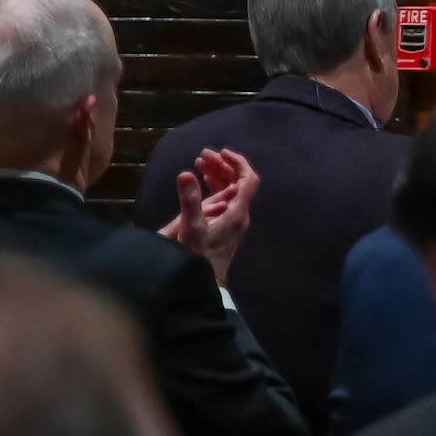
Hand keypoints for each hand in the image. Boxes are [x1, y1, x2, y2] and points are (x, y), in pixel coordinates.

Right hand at [156, 147, 255, 285]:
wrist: (204, 284)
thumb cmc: (199, 258)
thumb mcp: (192, 228)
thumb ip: (190, 200)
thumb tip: (186, 173)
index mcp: (238, 212)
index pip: (248, 180)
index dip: (237, 163)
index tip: (220, 152)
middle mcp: (238, 215)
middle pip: (238, 182)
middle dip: (223, 165)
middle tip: (203, 154)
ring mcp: (231, 221)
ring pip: (229, 191)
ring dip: (217, 175)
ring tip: (199, 162)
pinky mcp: (223, 226)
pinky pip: (222, 201)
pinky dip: (213, 188)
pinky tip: (200, 182)